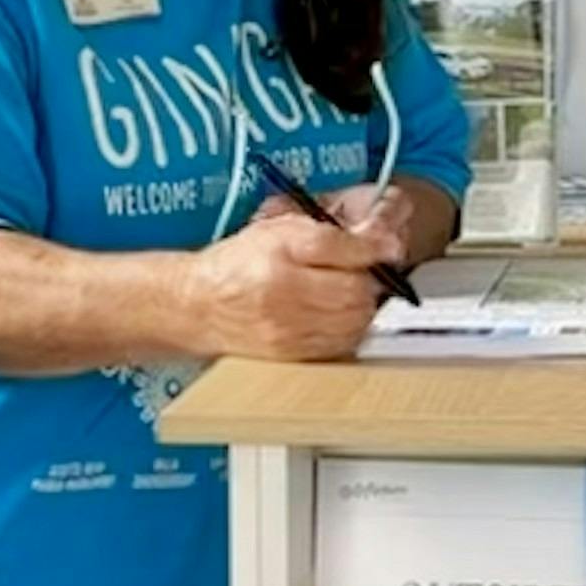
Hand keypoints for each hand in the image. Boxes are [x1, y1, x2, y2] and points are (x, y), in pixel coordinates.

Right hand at [188, 193, 396, 360]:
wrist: (199, 305)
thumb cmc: (239, 264)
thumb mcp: (280, 230)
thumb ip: (332, 234)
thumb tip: (386, 245)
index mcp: (281, 255)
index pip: (344, 251)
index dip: (373, 249)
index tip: (384, 248)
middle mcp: (284, 294)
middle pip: (357, 292)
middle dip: (369, 281)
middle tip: (360, 273)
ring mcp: (289, 330)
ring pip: (354, 321)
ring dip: (362, 307)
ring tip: (345, 294)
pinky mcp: (292, 355)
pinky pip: (341, 344)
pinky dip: (348, 329)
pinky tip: (335, 316)